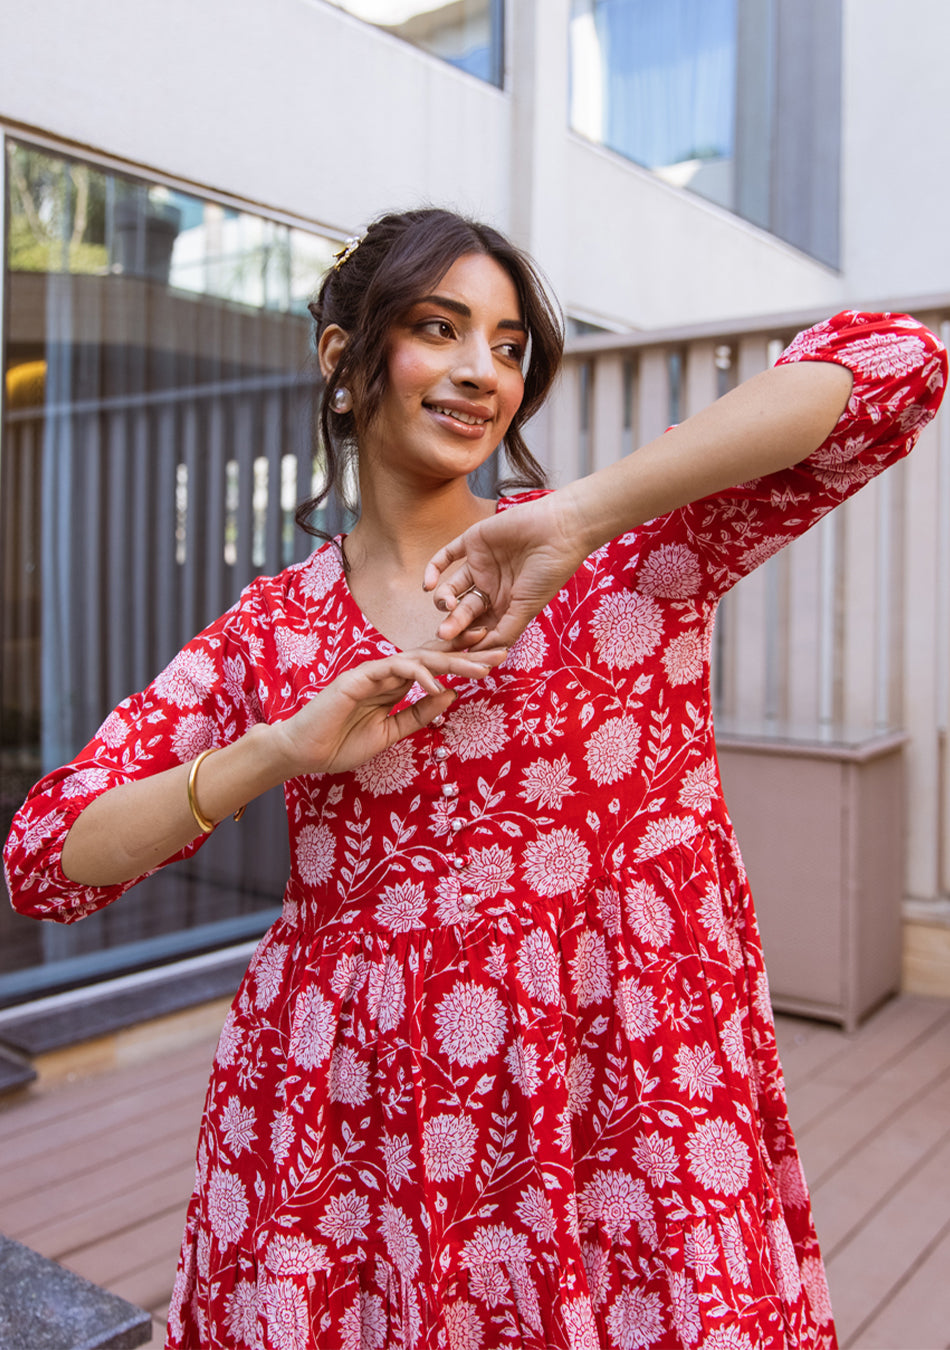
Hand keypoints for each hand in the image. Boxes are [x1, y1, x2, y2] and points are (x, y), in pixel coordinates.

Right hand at [268, 644, 506, 776]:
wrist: (304, 752)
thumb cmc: (342, 743)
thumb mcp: (392, 732)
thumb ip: (419, 714)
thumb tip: (450, 694)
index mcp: (395, 684)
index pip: (435, 666)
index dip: (463, 658)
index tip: (493, 656)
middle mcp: (387, 672)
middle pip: (434, 655)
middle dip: (469, 652)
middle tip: (502, 647)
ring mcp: (373, 671)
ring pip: (420, 657)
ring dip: (453, 661)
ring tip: (481, 667)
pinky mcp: (358, 677)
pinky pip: (394, 669)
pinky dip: (418, 675)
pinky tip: (439, 684)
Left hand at [423, 491, 592, 647]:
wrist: (560, 530)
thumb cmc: (549, 572)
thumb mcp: (526, 609)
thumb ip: (504, 633)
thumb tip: (481, 657)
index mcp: (505, 605)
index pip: (479, 627)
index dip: (468, 639)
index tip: (459, 651)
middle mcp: (491, 587)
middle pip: (464, 611)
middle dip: (454, 623)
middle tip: (445, 633)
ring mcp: (481, 564)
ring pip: (452, 587)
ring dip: (444, 599)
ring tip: (446, 604)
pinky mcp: (473, 541)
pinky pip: (445, 557)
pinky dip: (433, 570)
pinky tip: (428, 586)